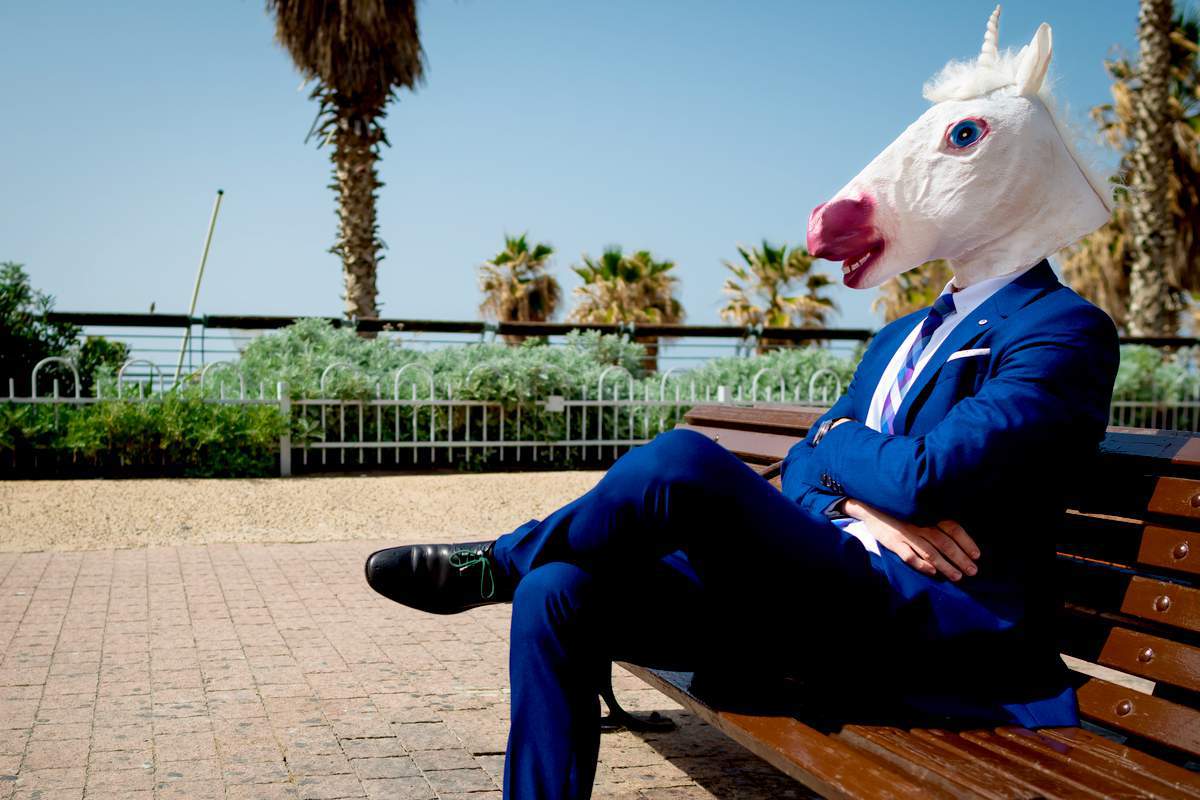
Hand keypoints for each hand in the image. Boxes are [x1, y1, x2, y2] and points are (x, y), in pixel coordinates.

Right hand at [842, 498, 979, 580]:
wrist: (870, 508)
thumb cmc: (899, 514)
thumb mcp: (919, 513)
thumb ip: (934, 524)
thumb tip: (957, 542)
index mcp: (928, 516)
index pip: (952, 528)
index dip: (966, 542)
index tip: (977, 555)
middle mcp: (920, 525)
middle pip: (944, 542)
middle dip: (960, 558)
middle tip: (972, 571)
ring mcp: (906, 534)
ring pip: (930, 551)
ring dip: (945, 565)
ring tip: (957, 576)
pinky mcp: (893, 542)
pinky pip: (908, 555)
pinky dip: (921, 564)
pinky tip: (931, 572)